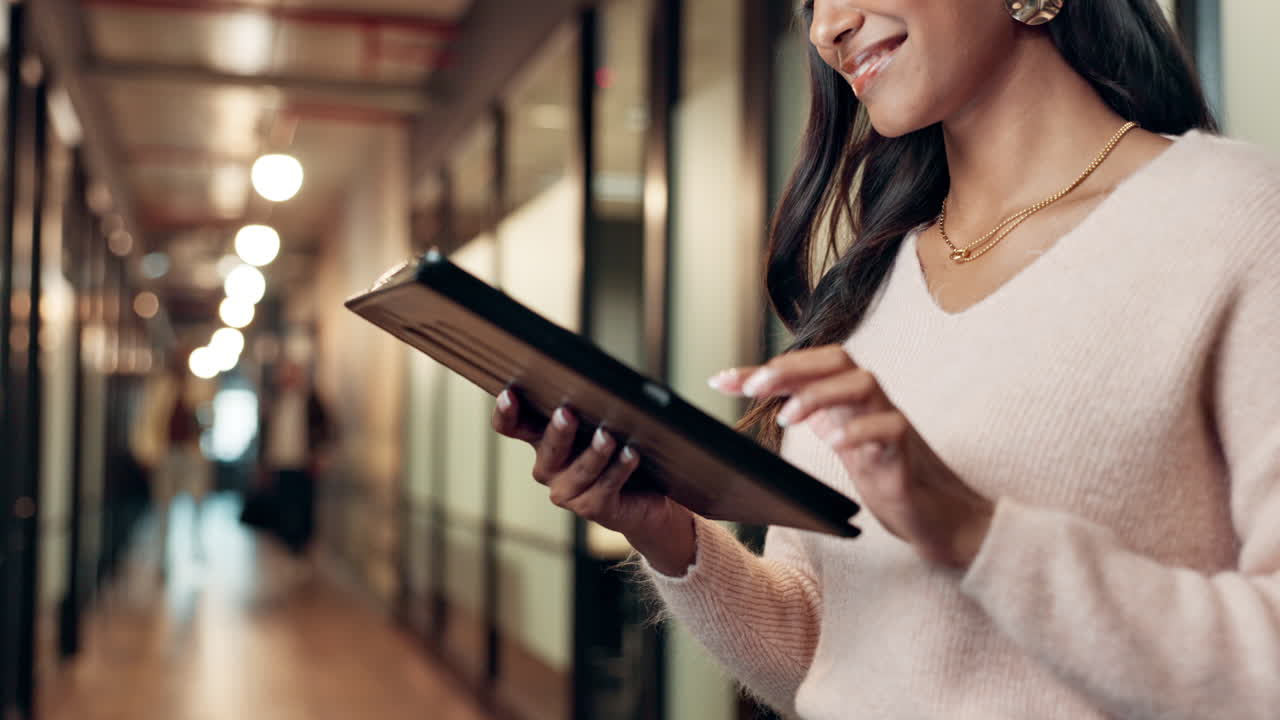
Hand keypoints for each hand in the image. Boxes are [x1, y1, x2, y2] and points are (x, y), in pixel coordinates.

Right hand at [491, 388, 695, 575]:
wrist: (652, 495)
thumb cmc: (621, 448)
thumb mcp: (602, 421)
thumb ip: (590, 404)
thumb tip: (597, 377)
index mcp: (543, 440)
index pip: (512, 426)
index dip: (506, 413)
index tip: (509, 394)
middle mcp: (550, 467)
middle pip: (547, 449)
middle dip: (557, 431)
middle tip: (566, 413)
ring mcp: (569, 491)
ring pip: (579, 470)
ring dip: (594, 452)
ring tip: (608, 436)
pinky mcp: (593, 508)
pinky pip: (605, 487)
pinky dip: (618, 469)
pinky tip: (631, 454)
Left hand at [710, 346, 993, 568]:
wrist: (936, 515)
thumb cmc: (884, 473)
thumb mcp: (837, 438)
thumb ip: (808, 413)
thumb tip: (761, 393)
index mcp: (846, 397)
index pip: (804, 368)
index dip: (762, 370)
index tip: (721, 379)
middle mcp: (869, 401)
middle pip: (837, 359)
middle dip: (792, 367)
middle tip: (754, 387)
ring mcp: (891, 421)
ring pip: (863, 383)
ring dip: (820, 394)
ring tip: (787, 417)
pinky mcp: (907, 451)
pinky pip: (889, 427)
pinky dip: (859, 430)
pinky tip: (834, 444)